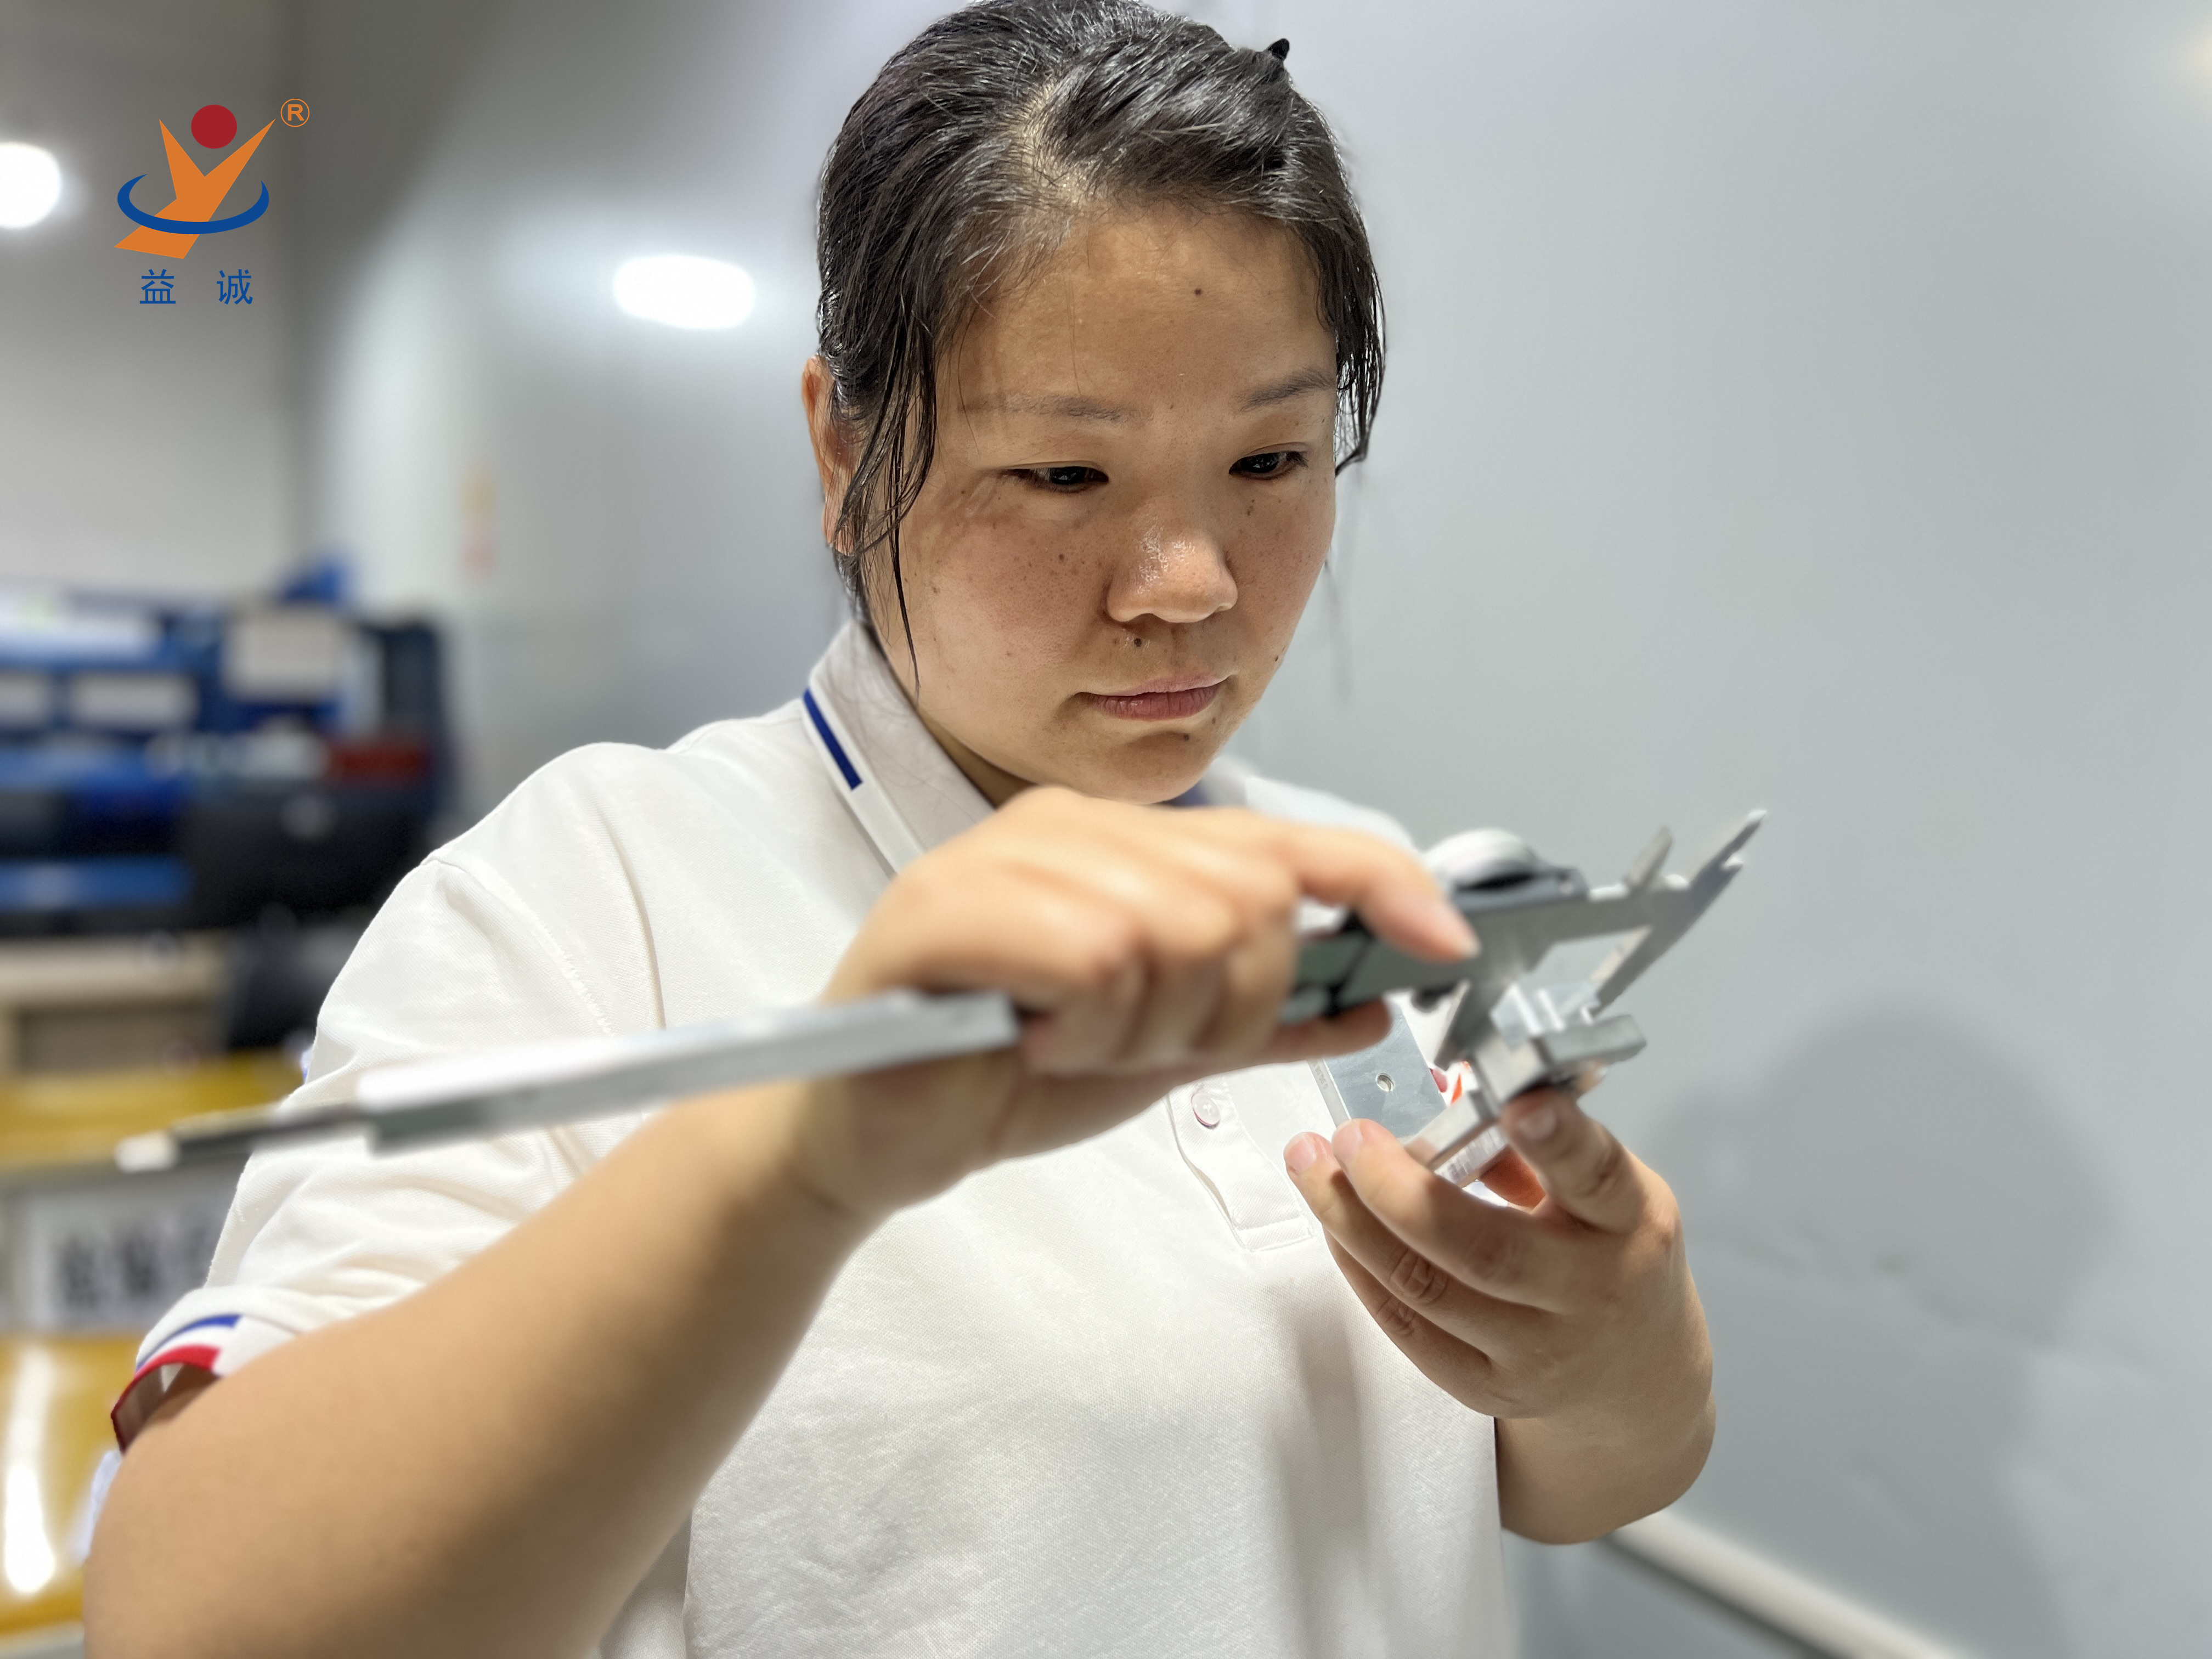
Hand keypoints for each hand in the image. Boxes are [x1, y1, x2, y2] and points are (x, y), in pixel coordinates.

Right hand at [788, 787, 1476, 1219]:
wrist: (874, 1136)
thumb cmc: (1006, 1077)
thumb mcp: (1166, 1049)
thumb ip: (1265, 1018)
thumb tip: (1373, 998)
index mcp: (1120, 842)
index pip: (1286, 842)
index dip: (1382, 885)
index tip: (1448, 942)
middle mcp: (1066, 828)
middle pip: (1247, 894)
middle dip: (1231, 1001)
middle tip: (1150, 1043)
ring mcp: (1000, 858)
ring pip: (1176, 926)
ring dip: (1150, 1024)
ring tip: (1080, 1045)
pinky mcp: (944, 911)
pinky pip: (1093, 953)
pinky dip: (1088, 1022)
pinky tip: (1037, 1040)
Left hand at [1283, 1085, 1713, 1540]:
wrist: (1636, 1375)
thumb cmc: (1612, 1256)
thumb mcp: (1606, 1193)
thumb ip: (1535, 1149)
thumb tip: (1446, 1095)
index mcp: (1629, 1221)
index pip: (1593, 1175)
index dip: (1556, 1139)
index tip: (1516, 1102)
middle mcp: (1589, 1293)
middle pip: (1483, 1248)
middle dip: (1397, 1188)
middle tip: (1348, 1138)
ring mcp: (1538, 1351)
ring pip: (1425, 1287)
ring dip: (1353, 1222)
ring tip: (1311, 1167)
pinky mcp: (1489, 1389)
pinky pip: (1407, 1328)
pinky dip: (1360, 1269)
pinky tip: (1335, 1225)